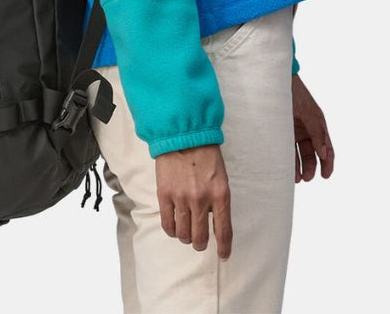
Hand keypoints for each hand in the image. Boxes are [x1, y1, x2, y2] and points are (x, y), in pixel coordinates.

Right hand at [154, 143, 232, 259]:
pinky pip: (167, 224)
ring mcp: (182, 198)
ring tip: (185, 232)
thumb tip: (212, 222)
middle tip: (199, 241)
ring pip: (183, 234)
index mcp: (220, 194)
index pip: (223, 230)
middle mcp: (201, 199)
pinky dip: (171, 230)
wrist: (183, 134)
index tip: (223, 255)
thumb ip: (217, 200)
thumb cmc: (205, 154)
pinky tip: (174, 227)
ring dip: (185, 237)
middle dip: (200, 243)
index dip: (224, 247)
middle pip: (200, 237)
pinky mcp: (165, 195)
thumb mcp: (221, 177)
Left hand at [292, 73, 334, 182]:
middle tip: (307, 178)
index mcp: (318, 124)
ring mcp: (294, 131)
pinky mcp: (281, 131)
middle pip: (313, 154)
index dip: (328, 163)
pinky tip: (287, 169)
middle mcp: (307, 130)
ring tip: (297, 178)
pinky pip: (286, 149)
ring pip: (299, 154)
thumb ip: (317, 132)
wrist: (275, 81)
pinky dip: (288, 160)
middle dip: (311, 167)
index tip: (325, 176)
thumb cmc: (296, 93)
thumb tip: (324, 153)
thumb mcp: (309, 112)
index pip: (327, 148)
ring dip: (299, 167)